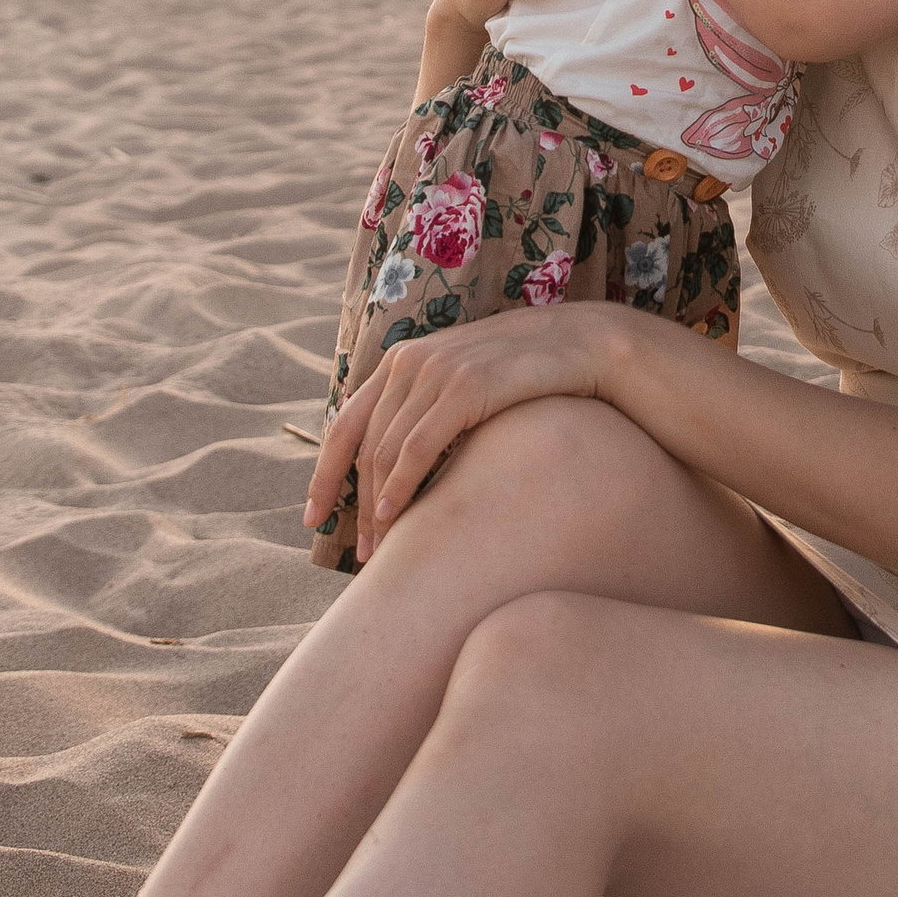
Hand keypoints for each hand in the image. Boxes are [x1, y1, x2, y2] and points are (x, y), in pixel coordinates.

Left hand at [302, 304, 627, 563]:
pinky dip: (400, 486)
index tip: (313, 517)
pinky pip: (418, 447)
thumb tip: (398, 463)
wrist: (584, 344)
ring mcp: (437, 371)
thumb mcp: (465, 385)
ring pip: (386, 452)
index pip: (344, 423)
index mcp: (402, 359)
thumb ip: (428, 408)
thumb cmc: (526, 374)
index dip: (324, 474)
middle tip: (361, 553)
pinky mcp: (465, 387)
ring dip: (377, 508)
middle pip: (363, 446)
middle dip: (355, 504)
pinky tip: (395, 517)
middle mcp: (410, 361)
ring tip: (380, 550)